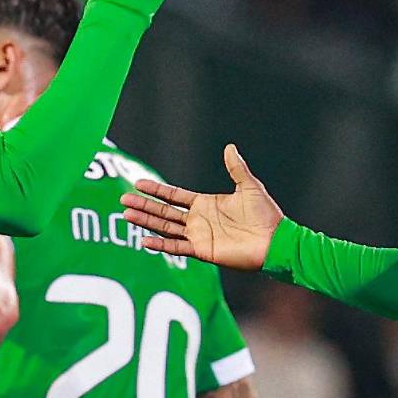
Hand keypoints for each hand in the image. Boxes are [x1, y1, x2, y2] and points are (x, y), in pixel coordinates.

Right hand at [120, 144, 283, 269]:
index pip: (174, 195)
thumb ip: (236, 168)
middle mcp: (198, 219)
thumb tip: (229, 146)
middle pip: (164, 211)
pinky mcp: (202, 250)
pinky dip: (160, 245)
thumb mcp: (249, 187)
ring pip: (166, 227)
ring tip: (126, 215)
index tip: (137, 184)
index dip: (156, 190)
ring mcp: (198, 236)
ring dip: (146, 221)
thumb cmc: (265, 215)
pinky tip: (144, 240)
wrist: (274, 241)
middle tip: (122, 200)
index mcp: (206, 203)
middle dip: (144, 206)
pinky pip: (177, 247)